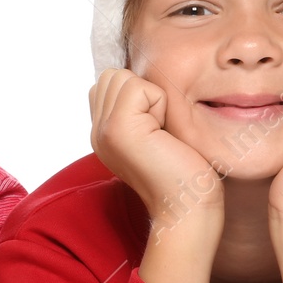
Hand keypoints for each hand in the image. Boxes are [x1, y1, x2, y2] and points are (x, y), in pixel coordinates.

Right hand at [89, 68, 223, 224]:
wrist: (186, 207)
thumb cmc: (183, 173)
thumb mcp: (152, 135)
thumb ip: (136, 110)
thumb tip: (139, 82)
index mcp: (102, 133)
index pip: (109, 82)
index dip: (139, 94)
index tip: (155, 129)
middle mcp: (96, 131)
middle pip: (112, 75)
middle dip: (143, 92)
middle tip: (158, 128)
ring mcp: (102, 130)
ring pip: (122, 77)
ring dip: (150, 97)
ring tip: (159, 130)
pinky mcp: (118, 129)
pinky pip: (138, 87)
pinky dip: (158, 103)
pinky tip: (162, 133)